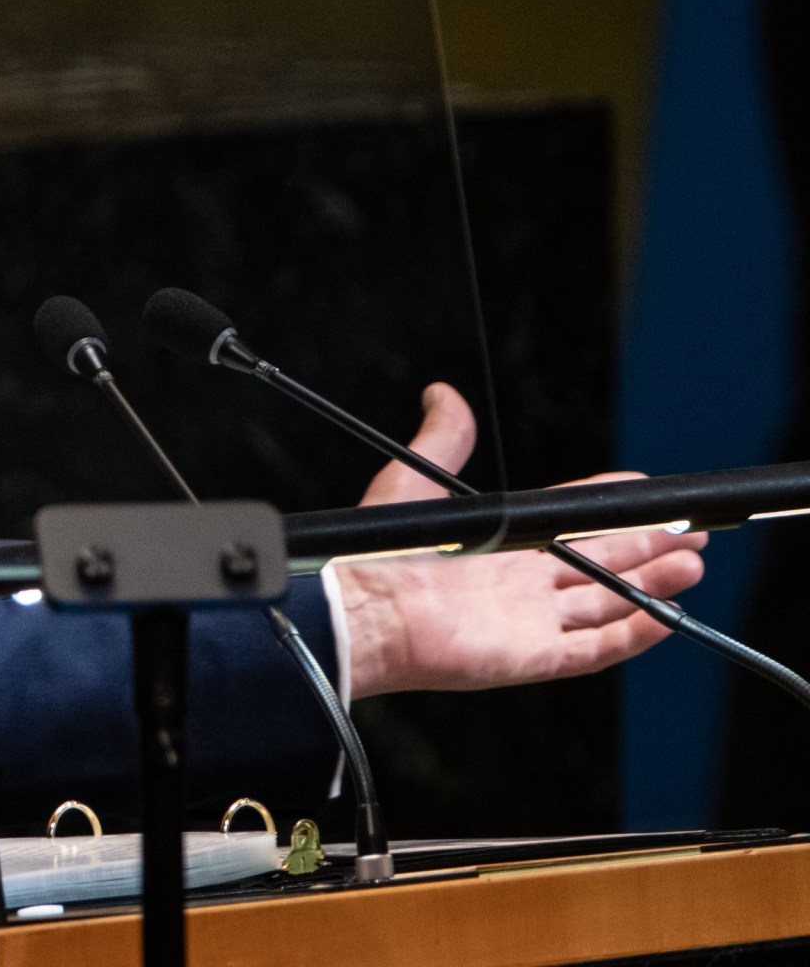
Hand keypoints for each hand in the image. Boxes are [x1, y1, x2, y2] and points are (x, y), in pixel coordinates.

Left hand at [330, 384, 707, 695]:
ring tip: (690, 563)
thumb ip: (442, 438)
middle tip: (690, 532)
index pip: (568, 522)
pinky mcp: (532, 657)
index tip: (644, 490)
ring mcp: (529, 623)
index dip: (606, 506)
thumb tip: (442, 393)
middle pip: (600, 563)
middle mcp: (519, 584)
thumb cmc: (376, 550)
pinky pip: (595, 649)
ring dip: (652, 585)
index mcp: (498, 545)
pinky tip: (666, 613)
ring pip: (607, 604)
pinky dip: (634, 633)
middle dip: (646, 546)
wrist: (360, 607)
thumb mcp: (414, 480)